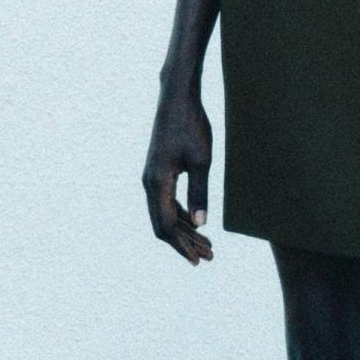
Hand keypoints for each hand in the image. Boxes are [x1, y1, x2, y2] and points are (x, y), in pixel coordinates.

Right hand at [142, 89, 213, 264]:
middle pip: (163, 225)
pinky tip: (196, 224)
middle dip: (185, 244)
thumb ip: (200, 193)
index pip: (167, 226)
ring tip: (207, 245)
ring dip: (184, 232)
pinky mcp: (158, 172)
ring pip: (164, 214)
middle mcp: (149, 183)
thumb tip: (201, 225)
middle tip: (209, 257)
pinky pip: (166, 202)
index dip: (183, 246)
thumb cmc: (191, 125)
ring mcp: (152, 178)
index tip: (199, 260)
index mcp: (157, 183)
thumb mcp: (202, 160)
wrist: (177, 98)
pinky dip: (181, 216)